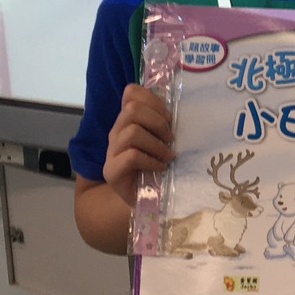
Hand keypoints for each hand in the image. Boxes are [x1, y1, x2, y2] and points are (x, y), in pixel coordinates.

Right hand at [102, 84, 173, 206]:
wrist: (143, 201)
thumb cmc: (156, 169)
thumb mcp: (162, 142)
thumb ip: (164, 125)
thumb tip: (183, 110)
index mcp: (127, 121)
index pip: (131, 93)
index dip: (152, 100)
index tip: (170, 117)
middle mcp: (116, 133)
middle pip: (132, 110)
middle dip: (157, 121)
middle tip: (171, 138)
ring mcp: (111, 152)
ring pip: (132, 132)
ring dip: (156, 144)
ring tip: (169, 155)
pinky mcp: (111, 171)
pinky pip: (131, 156)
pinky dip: (151, 160)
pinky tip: (160, 167)